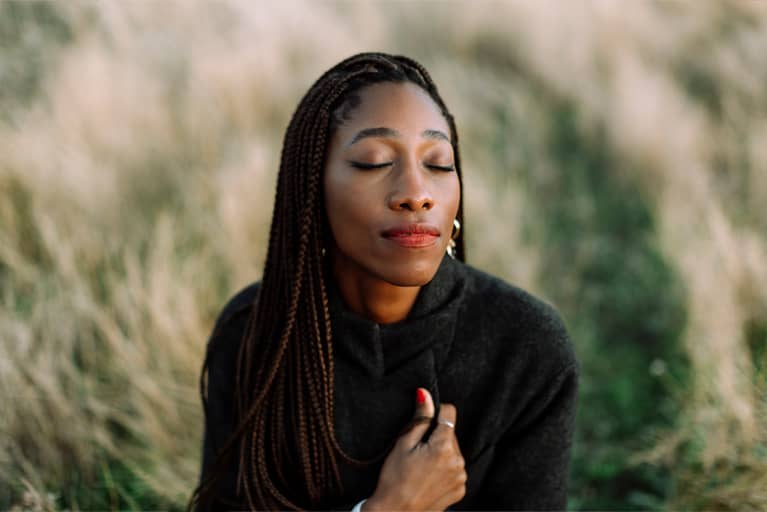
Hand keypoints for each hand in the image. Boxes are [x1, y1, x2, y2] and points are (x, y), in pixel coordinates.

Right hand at [363, 388, 466, 510]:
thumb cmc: (394, 478)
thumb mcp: (403, 443)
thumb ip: (420, 417)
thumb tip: (425, 393)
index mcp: (444, 447)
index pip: (449, 413)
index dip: (435, 413)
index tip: (424, 421)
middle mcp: (458, 462)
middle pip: (450, 434)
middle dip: (436, 435)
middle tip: (416, 450)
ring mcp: (461, 477)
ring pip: (453, 451)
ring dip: (441, 452)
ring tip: (421, 465)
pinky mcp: (460, 489)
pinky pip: (455, 468)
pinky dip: (445, 468)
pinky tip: (428, 476)